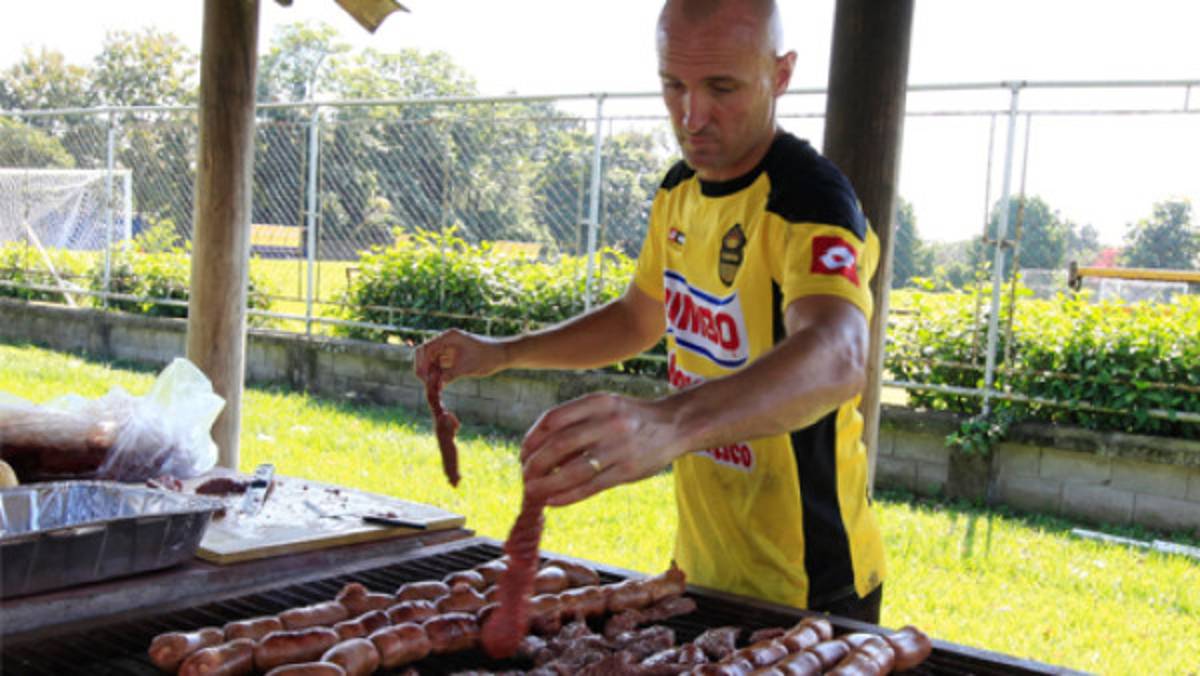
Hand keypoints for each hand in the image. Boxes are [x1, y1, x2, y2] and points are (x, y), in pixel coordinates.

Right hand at [413, 329, 508, 384]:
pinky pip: (440, 363)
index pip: (425, 349)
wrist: (503, 354)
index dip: (421, 364)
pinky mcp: (454, 355)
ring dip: (430, 372)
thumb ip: (449, 375)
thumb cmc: (487, 357)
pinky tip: (439, 384)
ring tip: (433, 386)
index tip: (423, 378)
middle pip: (426, 353)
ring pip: (432, 359)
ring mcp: (450, 347)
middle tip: (426, 384)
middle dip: (423, 368)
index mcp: (448, 337)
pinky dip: (438, 373)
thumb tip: (435, 386)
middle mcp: (446, 340)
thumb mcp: (467, 368)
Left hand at [520, 392, 685, 506]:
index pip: (552, 420)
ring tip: (532, 492)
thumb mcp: (605, 406)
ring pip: (572, 470)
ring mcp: (619, 448)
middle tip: (524, 475)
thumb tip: (539, 450)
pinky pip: (590, 487)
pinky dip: (567, 496)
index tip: (523, 453)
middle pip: (558, 446)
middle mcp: (607, 422)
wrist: (674, 425)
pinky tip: (552, 502)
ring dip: (546, 484)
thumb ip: (576, 421)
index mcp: (597, 402)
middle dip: (535, 464)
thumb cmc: (631, 417)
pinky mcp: (627, 471)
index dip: (531, 439)